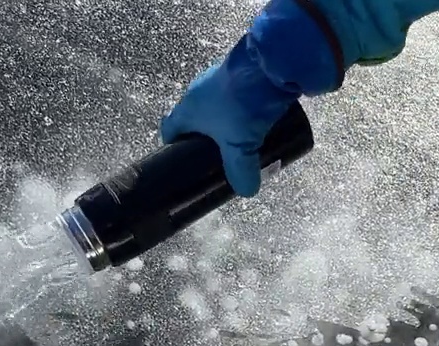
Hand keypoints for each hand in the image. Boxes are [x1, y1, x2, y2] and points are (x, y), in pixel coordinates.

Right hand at [159, 0, 340, 196]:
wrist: (268, 63)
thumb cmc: (242, 106)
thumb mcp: (240, 146)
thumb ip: (240, 171)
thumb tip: (246, 191)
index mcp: (187, 109)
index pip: (169, 129)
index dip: (173, 146)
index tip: (183, 161)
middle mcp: (197, 91)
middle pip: (194, 119)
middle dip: (204, 137)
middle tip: (217, 155)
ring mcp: (217, 77)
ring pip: (216, 105)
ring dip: (225, 121)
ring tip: (240, 139)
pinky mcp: (239, 69)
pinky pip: (234, 94)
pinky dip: (241, 107)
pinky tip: (255, 117)